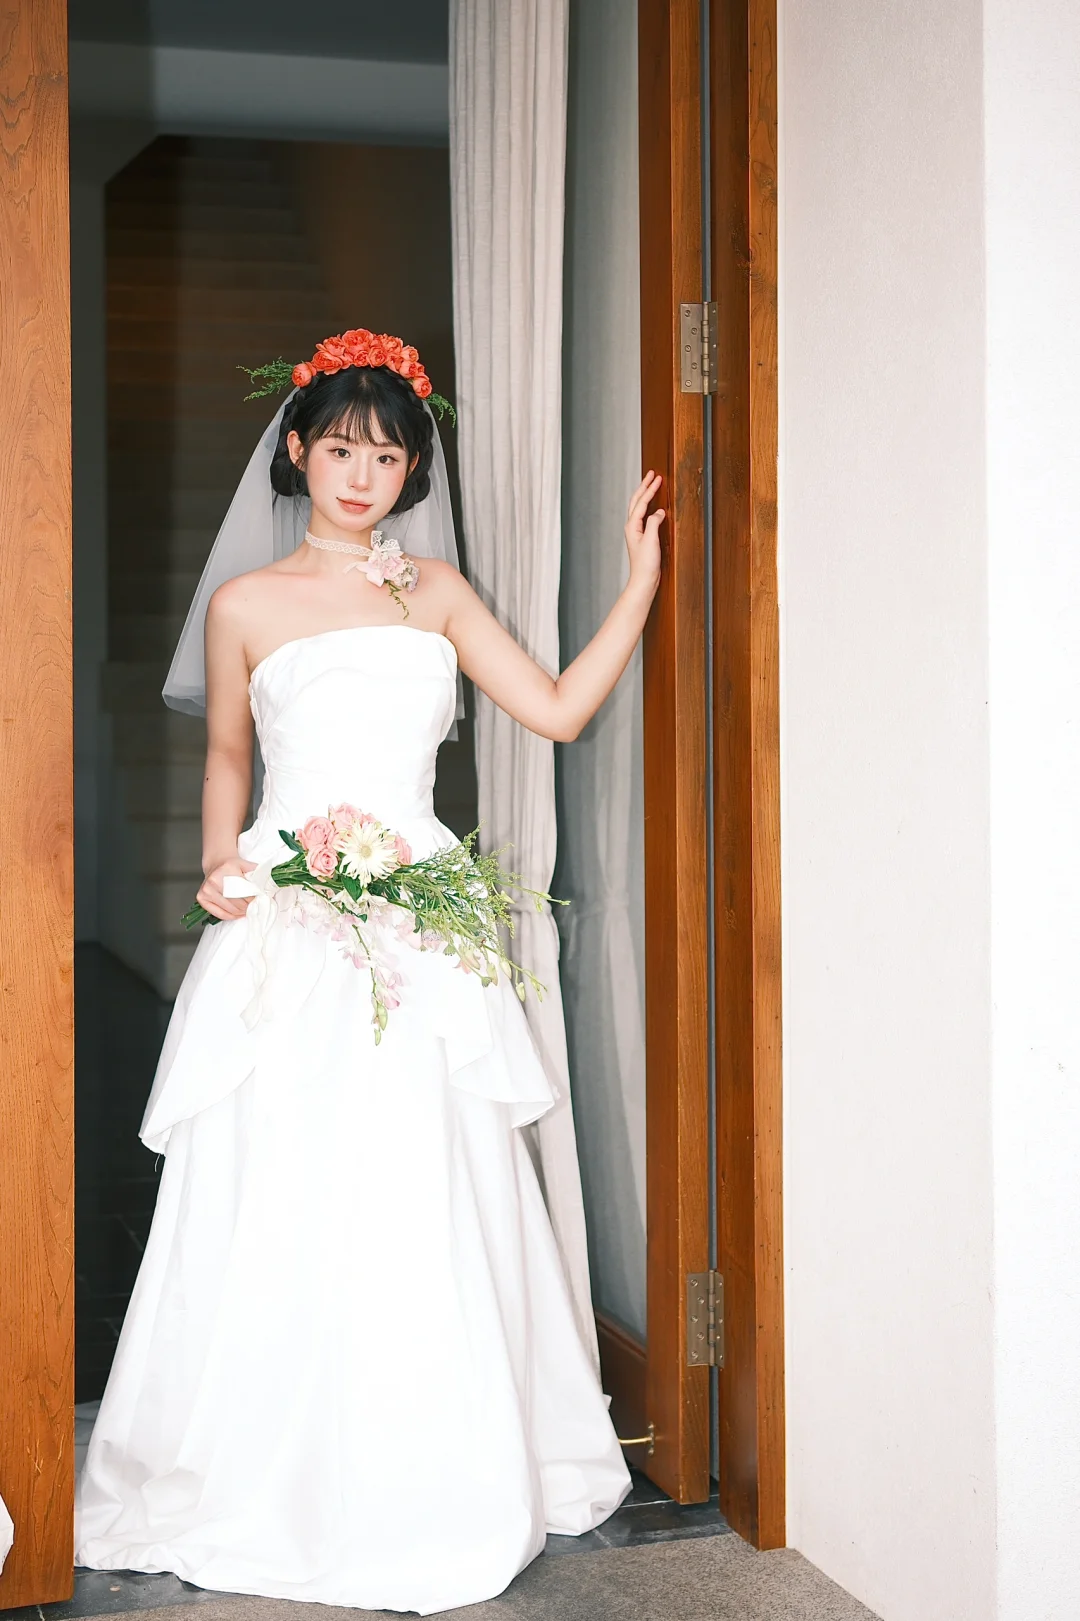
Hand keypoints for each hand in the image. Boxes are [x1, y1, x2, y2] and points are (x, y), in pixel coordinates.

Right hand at [197, 855, 256, 921]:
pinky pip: (219, 913)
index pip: (243, 891)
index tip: (258, 900)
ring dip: (241, 912)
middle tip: (253, 906)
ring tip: (246, 909)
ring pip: (229, 909)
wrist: (216, 864)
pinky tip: (237, 914)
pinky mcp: (201, 898)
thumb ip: (257, 873)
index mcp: (226, 870)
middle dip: (248, 906)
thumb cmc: (232, 866)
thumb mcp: (246, 864)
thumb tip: (268, 885)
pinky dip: (230, 916)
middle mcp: (213, 880)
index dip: (253, 898)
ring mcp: (206, 890)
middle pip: (236, 902)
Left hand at [624, 471, 664, 589]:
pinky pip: (644, 514)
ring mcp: (636, 531)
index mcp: (632, 525)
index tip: (658, 478)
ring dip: (645, 494)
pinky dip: (648, 505)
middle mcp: (632, 526)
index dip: (650, 489)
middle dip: (644, 486)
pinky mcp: (642, 536)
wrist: (644, 579)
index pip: (641, 502)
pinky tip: (654, 506)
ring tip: (652, 484)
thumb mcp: (651, 541)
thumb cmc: (646, 564)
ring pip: (639, 507)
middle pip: (637, 501)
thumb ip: (654, 523)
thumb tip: (659, 512)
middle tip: (652, 474)